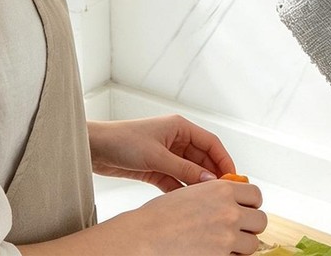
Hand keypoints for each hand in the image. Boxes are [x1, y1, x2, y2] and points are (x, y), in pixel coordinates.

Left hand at [88, 115, 234, 192]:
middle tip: (223, 195)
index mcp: (180, 127)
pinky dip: (182, 191)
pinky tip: (188, 204)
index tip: (234, 178)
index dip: (224, 159)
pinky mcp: (156, 168)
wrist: (96, 149)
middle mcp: (176, 139)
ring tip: (208, 203)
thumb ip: (184, 169)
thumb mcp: (157, 156)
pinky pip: (175, 181)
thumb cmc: (124, 141)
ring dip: (198, 185)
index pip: (211, 142)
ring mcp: (167, 155)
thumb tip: (210, 180)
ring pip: (190, 172)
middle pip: (203, 159)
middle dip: (213, 176)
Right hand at [130, 177, 266, 255]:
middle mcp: (229, 212)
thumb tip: (232, 199)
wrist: (144, 237)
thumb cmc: (160, 216)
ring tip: (224, 244)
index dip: (251, 203)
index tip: (246, 208)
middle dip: (250, 225)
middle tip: (238, 228)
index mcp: (221, 190)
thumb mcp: (192, 192)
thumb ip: (215, 194)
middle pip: (260, 220)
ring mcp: (226, 238)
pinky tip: (215, 252)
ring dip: (242, 244)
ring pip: (253, 244)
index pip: (256, 195)